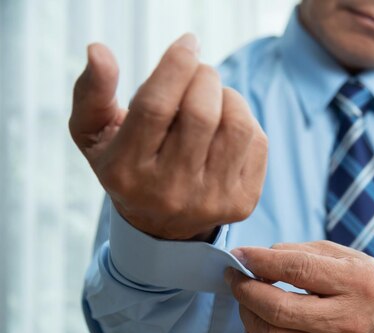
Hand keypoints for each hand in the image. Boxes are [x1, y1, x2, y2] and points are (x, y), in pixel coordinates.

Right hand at [68, 34, 267, 239]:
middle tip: (200, 72)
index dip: (175, 65)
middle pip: (201, 114)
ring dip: (228, 96)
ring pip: (236, 126)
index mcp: (127, 171)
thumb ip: (91, 93)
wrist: (161, 225)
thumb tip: (99, 51)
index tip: (188, 43)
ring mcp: (210, 201)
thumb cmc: (128, 165)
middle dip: (204, 77)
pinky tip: (226, 125)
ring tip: (213, 97)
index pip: (155, 107)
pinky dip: (245, 121)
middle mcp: (170, 191)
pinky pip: (257, 142)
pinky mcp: (242, 203)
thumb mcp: (95, 134)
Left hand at [226, 241, 373, 332]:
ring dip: (247, 314)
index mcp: (356, 283)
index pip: (298, 270)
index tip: (240, 254)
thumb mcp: (341, 254)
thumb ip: (299, 252)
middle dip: (246, 290)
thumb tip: (255, 259)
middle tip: (236, 277)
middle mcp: (347, 321)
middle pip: (279, 310)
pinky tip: (253, 330)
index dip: (261, 260)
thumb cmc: (363, 280)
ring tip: (247, 300)